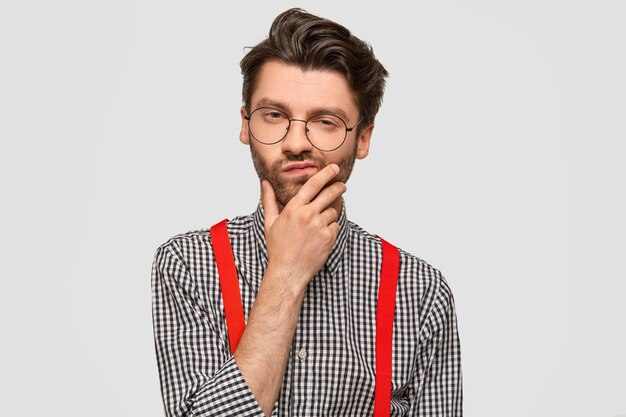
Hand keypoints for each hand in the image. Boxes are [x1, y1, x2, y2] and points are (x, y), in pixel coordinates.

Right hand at [261, 164, 346, 292]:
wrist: (288, 271)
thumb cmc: (278, 247)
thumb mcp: (270, 222)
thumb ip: (269, 200)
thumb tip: (265, 183)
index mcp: (294, 208)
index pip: (313, 184)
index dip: (326, 174)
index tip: (334, 168)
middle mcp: (308, 215)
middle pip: (329, 194)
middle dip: (338, 187)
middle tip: (342, 185)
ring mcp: (320, 226)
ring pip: (333, 212)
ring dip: (330, 214)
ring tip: (319, 224)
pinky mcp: (329, 237)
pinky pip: (335, 226)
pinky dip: (331, 229)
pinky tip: (320, 236)